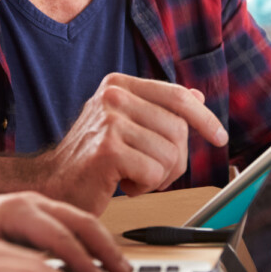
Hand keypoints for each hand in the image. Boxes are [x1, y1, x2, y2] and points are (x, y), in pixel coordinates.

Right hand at [35, 73, 228, 213]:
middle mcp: (113, 95)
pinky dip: (144, 186)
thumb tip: (197, 96)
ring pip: (170, 154)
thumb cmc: (90, 159)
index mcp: (119, 84)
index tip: (219, 137)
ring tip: (131, 176)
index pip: (177, 96)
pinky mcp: (108, 150)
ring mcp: (109, 120)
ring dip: (158, 177)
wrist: (51, 184)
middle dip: (173, 160)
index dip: (204, 118)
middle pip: (178, 130)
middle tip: (150, 172)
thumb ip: (158, 109)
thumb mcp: (125, 125)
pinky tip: (122, 183)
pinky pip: (154, 173)